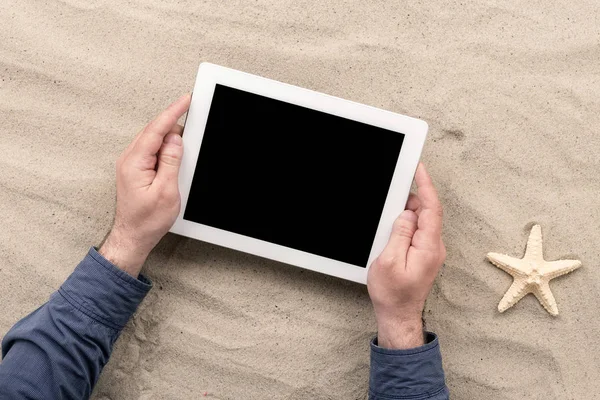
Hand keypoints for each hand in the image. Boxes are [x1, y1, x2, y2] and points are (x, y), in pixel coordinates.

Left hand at [99, 94, 191, 276]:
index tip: (185, 100)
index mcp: (135, 163)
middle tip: (191, 113)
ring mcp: (131, 164)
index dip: (172, 113)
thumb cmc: (147, 220)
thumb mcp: (166, 191)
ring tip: (186, 141)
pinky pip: (151, 150)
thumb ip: (170, 162)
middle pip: (154, 131)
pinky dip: (164, 147)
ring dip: (170, 137)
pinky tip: (175, 151)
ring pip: (153, 140)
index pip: (156, 130)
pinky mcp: (135, 169)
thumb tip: (175, 139)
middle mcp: (129, 160)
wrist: (132, 236)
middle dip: (173, 121)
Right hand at [367, 163, 445, 348]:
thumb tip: (407, 214)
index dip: (426, 186)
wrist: (398, 315)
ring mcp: (431, 251)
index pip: (432, 208)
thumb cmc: (392, 293)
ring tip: (387, 228)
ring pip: (421, 222)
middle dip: (409, 201)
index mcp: (428, 247)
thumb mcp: (388, 261)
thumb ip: (399, 234)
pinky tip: (392, 233)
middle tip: (390, 201)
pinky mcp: (424, 254)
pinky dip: (406, 226)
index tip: (419, 169)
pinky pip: (417, 232)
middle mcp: (434, 247)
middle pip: (427, 212)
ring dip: (405, 216)